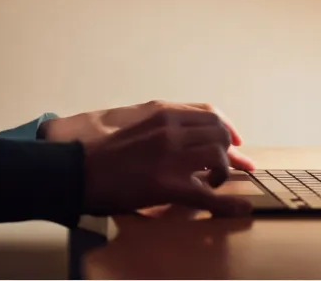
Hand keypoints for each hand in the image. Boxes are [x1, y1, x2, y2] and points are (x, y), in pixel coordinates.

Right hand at [82, 105, 253, 216]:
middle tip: (230, 165)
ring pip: (218, 157)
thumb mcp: (137, 124)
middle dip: (228, 150)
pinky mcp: (168, 185)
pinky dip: (229, 203)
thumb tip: (189, 135)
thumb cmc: (105, 152)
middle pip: (218, 132)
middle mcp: (171, 130)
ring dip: (222, 171)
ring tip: (212, 182)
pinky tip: (241, 208)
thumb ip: (163, 125)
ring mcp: (171, 156)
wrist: (79, 170)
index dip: (227, 126)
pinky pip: (208, 194)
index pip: (209, 112)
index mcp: (163, 114)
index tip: (236, 141)